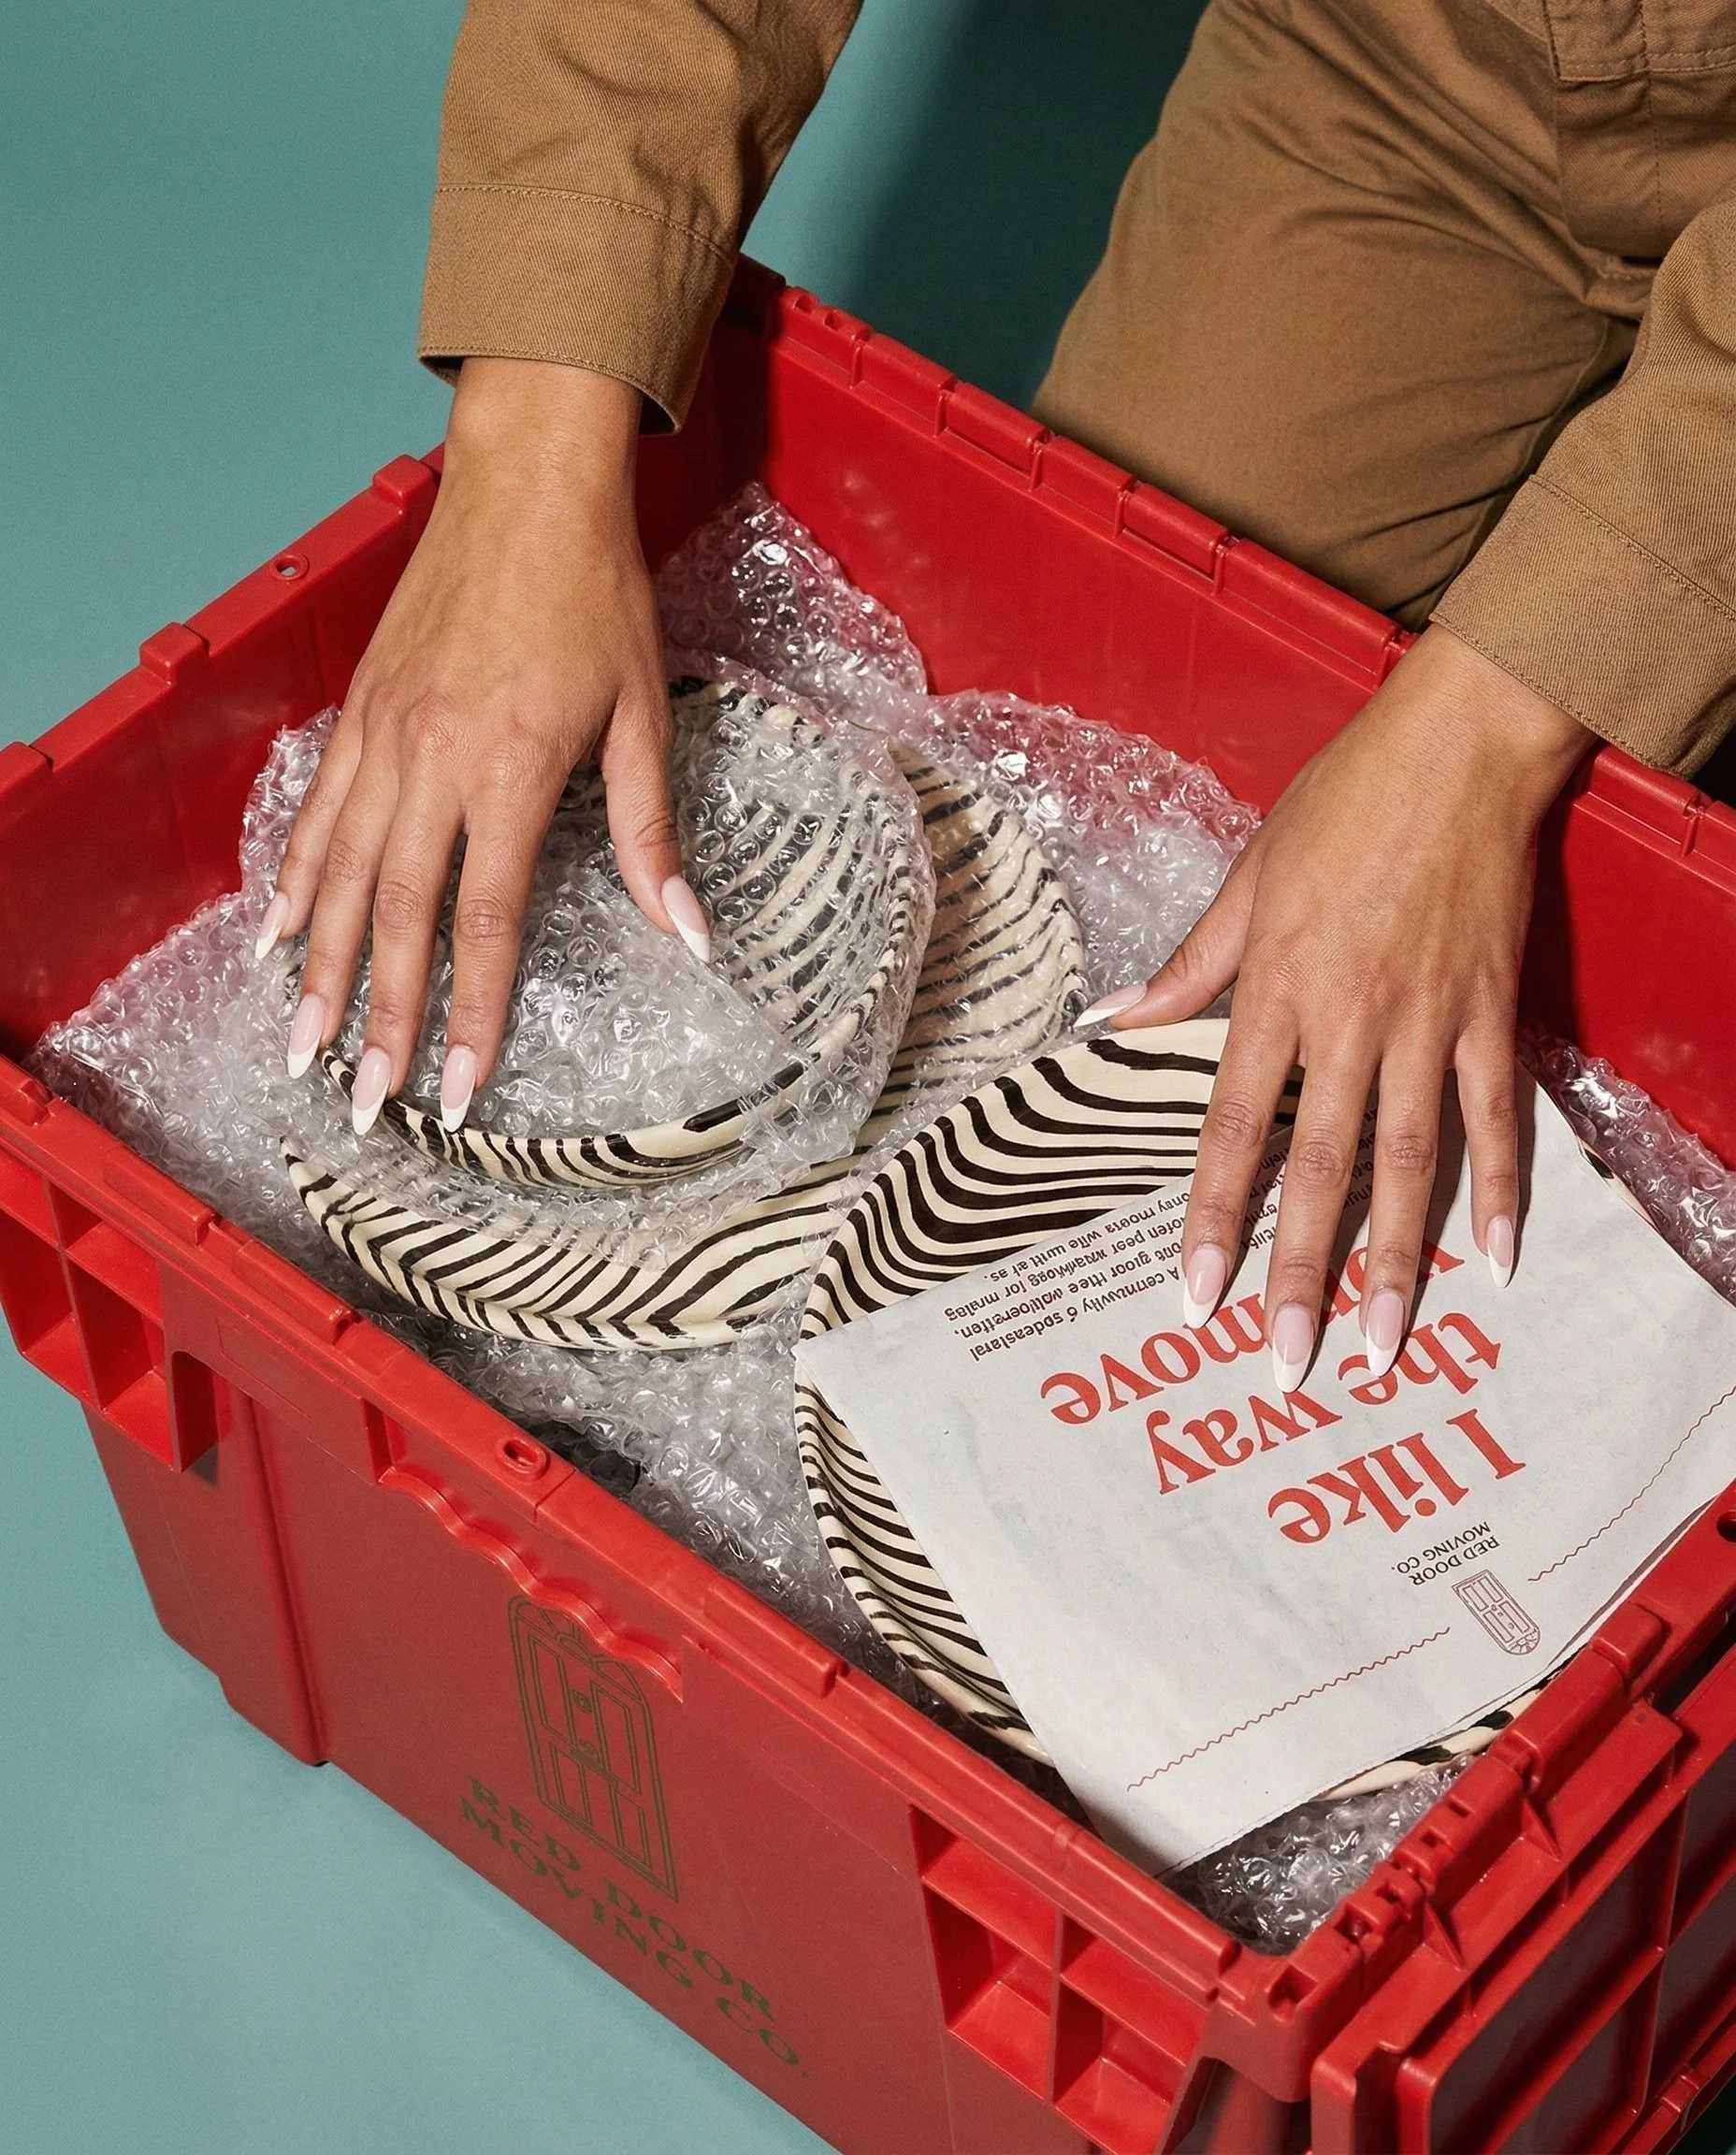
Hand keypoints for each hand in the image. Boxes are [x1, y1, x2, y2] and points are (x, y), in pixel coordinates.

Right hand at [257, 358, 700, 1133]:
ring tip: (306, 1045)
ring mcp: (384, 734)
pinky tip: (279, 935)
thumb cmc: (596, 596)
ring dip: (322, 968)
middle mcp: (432, 760)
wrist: (527, 488)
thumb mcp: (643, 714)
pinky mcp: (360, 709)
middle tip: (366, 1100)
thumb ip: (649, 832)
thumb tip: (686, 930)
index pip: (485, 919)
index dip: (472, 1012)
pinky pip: (318, 810)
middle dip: (381, 1016)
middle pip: (398, 915)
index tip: (458, 1086)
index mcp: (510, 769)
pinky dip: (294, 877)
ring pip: (340, 872)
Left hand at [1081, 626, 1591, 1388]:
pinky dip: (1502, 1188)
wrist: (1461, 748)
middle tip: (1289, 1366)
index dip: (1214, 1219)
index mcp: (1277, 991)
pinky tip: (1499, 1261)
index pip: (1234, 1129)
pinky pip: (1495, 1117)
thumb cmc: (1343, 802)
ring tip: (1389, 1346)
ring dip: (1400, 1262)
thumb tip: (1117, 1021)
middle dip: (1302, 1276)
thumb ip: (1190, 964)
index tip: (1196, 1298)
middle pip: (1323, 1170)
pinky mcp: (1490, 1014)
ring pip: (1412, 1164)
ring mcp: (1428, 1024)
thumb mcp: (1249, 876)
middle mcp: (1350, 1022)